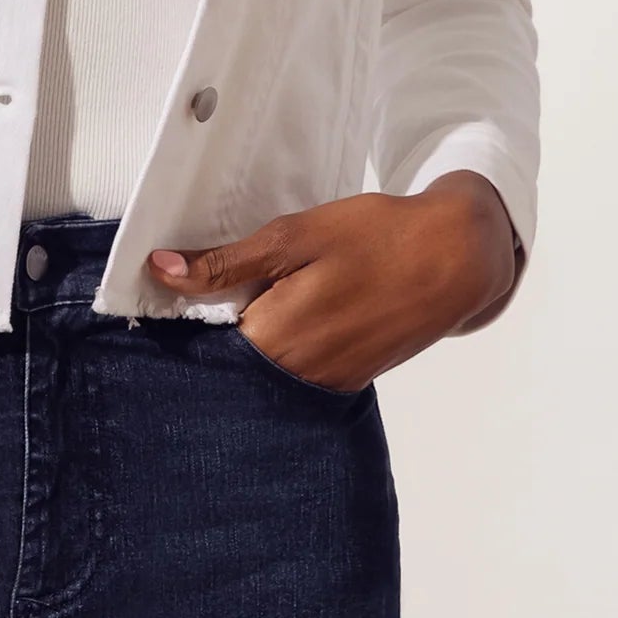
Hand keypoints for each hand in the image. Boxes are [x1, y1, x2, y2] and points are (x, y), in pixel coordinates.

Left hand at [148, 171, 521, 390]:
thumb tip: (161, 271)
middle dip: (211, 333)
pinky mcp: (347, 379)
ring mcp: (325, 382)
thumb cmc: (376, 238)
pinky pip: (295, 371)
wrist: (456, 258)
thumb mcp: (294, 236)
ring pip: (261, 368)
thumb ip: (226, 263)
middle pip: (228, 363)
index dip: (178, 320)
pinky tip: (287, 310)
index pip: (199, 345)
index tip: (161, 295)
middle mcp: (297, 375)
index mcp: (276, 338)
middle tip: (203, 291)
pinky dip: (281, 346)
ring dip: (247, 339)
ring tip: (252, 296)